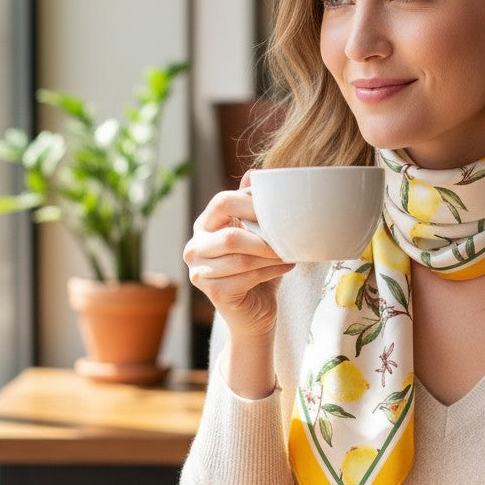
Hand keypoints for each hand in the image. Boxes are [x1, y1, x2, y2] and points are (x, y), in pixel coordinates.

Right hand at [182, 174, 293, 341]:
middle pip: (231, 236)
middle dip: (265, 239)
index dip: (251, 204)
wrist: (255, 312)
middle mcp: (194, 247)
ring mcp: (199, 272)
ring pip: (241, 259)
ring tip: (289, 254)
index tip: (278, 211)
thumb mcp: (256, 234)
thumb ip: (252, 207)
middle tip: (288, 240)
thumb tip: (253, 173)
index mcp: (204, 226)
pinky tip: (286, 267)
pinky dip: (271, 271)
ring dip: (271, 257)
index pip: (222, 202)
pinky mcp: (212, 293)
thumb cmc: (257, 269)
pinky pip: (246, 277)